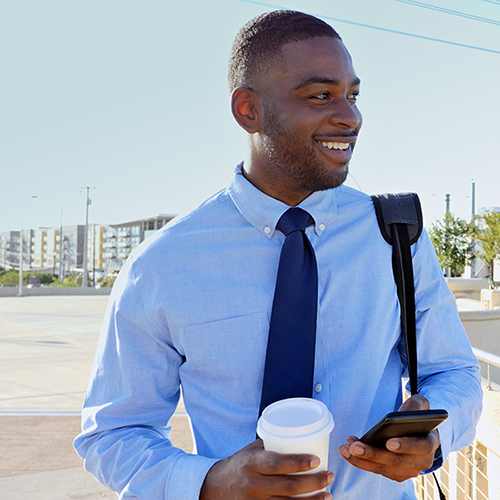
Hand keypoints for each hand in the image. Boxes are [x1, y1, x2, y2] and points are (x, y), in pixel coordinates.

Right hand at [200, 439, 333, 498]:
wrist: (214, 487)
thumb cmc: (238, 464)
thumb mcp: (251, 451)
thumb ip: (272, 447)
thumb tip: (299, 437)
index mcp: (252, 463)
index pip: (278, 464)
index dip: (298, 462)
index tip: (317, 460)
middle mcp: (254, 484)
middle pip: (289, 487)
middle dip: (313, 483)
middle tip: (329, 475)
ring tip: (328, 494)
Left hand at [338, 395, 439, 481]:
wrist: (418, 434)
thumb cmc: (416, 418)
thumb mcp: (420, 405)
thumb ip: (416, 405)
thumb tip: (405, 413)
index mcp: (430, 443)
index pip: (421, 446)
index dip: (406, 445)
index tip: (389, 442)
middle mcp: (421, 461)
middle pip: (396, 461)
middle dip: (373, 454)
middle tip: (355, 447)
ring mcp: (408, 470)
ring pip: (383, 467)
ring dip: (362, 459)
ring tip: (346, 447)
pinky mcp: (395, 473)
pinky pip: (376, 469)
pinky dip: (361, 462)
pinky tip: (348, 450)